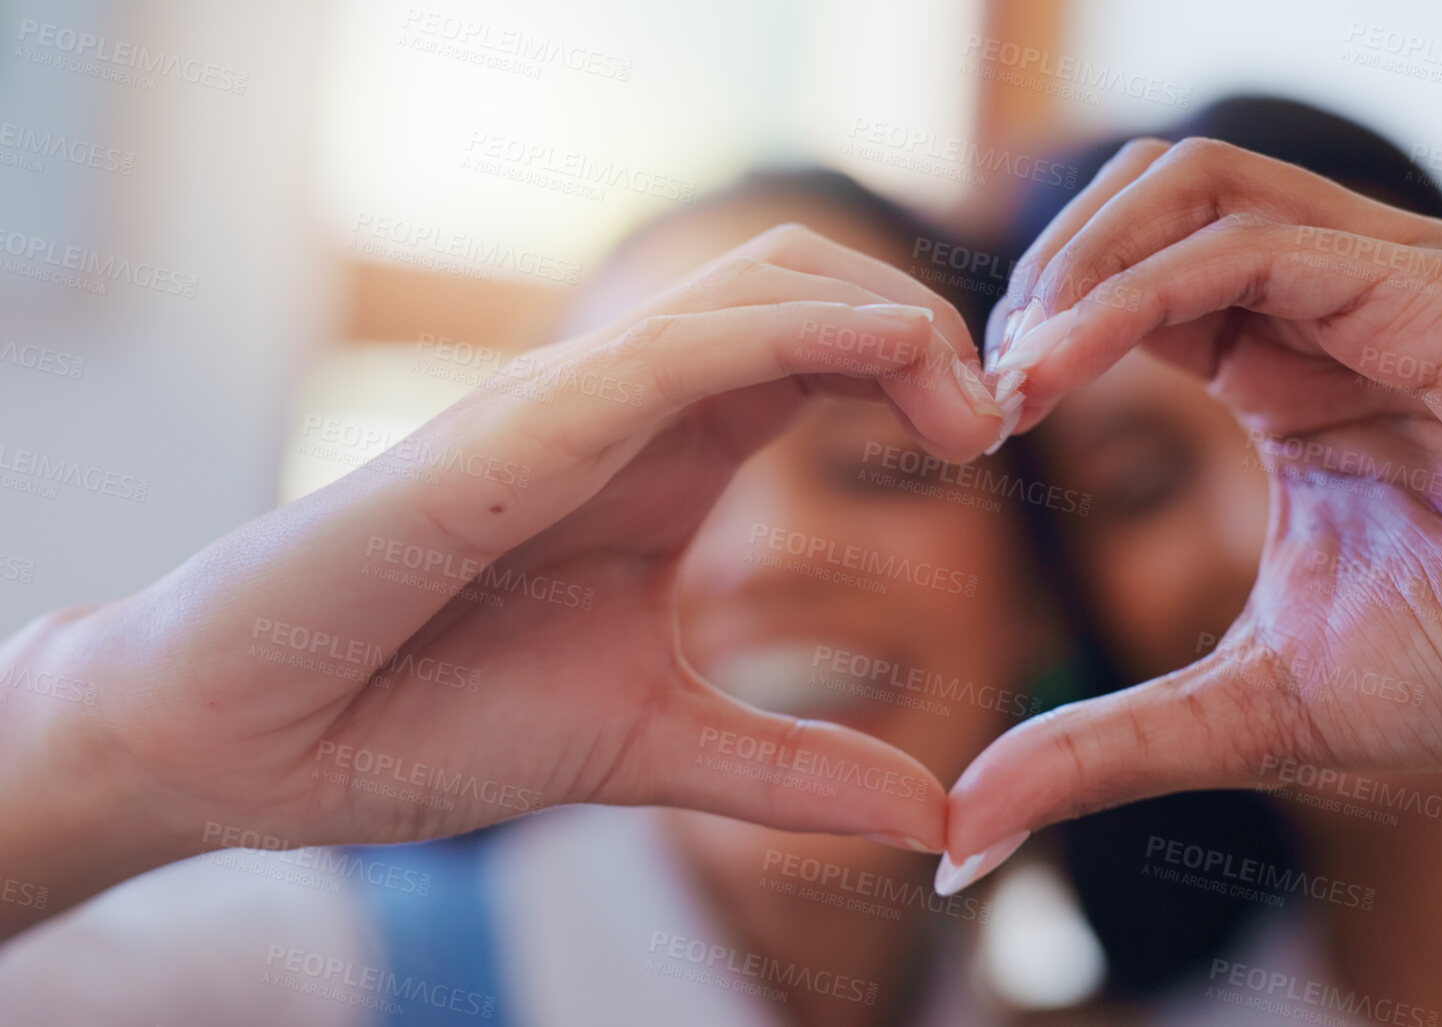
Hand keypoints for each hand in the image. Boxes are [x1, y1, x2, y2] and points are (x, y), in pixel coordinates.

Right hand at [2, 225, 1004, 934]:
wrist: (262, 743)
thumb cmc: (428, 716)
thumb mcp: (657, 745)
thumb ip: (793, 770)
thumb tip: (935, 814)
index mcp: (671, 454)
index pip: (821, 344)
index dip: (926, 369)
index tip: (994, 447)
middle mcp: (631, 404)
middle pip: (809, 277)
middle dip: (930, 326)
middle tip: (994, 426)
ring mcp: (576, 402)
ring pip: (763, 279)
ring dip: (893, 319)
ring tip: (967, 417)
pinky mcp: (524, 428)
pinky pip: (681, 344)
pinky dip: (801, 337)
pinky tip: (881, 379)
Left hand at [938, 138, 1441, 889]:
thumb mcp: (1255, 706)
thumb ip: (1111, 743)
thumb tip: (969, 825)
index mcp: (1290, 372)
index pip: (1134, 286)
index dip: (1041, 332)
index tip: (976, 424)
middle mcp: (1330, 308)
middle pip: (1147, 200)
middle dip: (1040, 273)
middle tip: (984, 383)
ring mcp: (1383, 283)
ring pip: (1193, 187)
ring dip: (1078, 261)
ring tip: (1017, 366)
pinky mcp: (1430, 287)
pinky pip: (1251, 249)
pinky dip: (1140, 293)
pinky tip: (1069, 367)